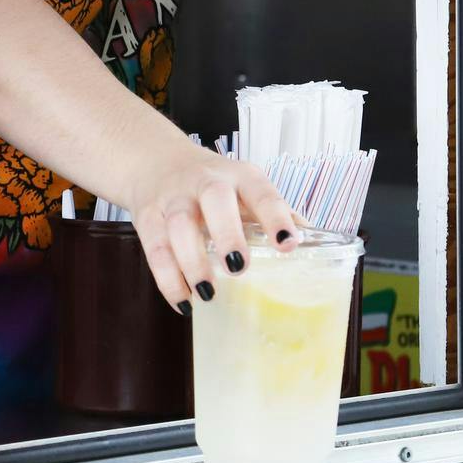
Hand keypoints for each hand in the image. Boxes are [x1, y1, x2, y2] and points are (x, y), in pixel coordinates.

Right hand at [127, 145, 299, 310]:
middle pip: (214, 199)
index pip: (261, 192)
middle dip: (227, 234)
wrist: (156, 161)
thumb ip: (274, 212)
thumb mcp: (244, 187)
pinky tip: (183, 301)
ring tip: (208, 293)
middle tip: (238, 267)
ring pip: (179, 226)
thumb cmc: (212, 183)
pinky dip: (168, 279)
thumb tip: (314, 241)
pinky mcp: (148, 217)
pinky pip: (155, 249)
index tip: (288, 243)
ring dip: (192, 262)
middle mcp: (206, 182)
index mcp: (239, 177)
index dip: (275, 216)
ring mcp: (174, 198)